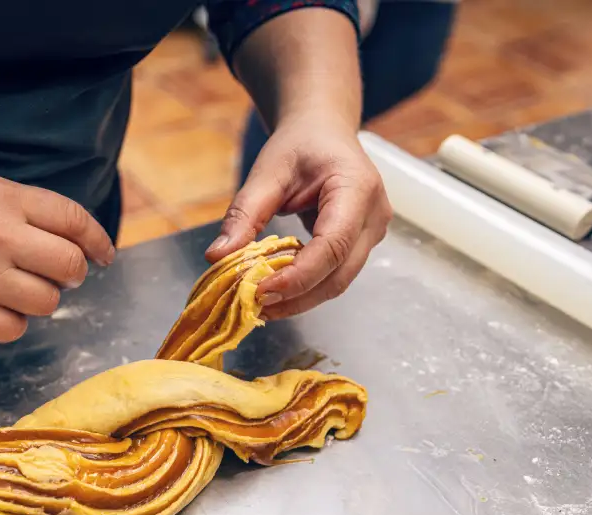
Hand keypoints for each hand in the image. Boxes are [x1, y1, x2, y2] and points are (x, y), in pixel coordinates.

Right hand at [0, 176, 114, 341]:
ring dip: (37, 300)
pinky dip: (9, 323)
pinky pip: (14, 329)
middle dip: (70, 275)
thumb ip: (23, 211)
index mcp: (1, 197)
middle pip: (68, 266)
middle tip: (55, 277)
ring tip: (11, 290)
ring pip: (46, 301)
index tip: (103, 256)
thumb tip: (78, 243)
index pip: (72, 219)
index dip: (97, 241)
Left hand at [205, 113, 390, 319]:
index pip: (333, 245)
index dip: (298, 275)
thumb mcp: (266, 173)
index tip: (260, 290)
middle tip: (255, 306)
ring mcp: (373, 232)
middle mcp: (374, 214)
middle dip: (296, 296)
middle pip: (339, 273)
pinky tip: (276, 290)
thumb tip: (217, 257)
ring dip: (299, 298)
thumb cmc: (299, 146)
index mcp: (357, 188)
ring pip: (339, 281)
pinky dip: (305, 287)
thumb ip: (244, 215)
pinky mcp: (362, 244)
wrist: (323, 133)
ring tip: (261, 303)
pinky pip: (335, 275)